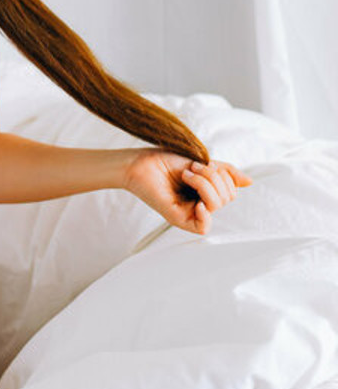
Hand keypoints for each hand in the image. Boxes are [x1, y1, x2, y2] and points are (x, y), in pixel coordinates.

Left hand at [122, 148, 251, 235]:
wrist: (140, 162)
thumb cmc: (165, 160)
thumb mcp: (202, 162)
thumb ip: (225, 172)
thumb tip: (249, 182)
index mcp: (206, 192)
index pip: (231, 190)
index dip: (222, 175)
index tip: (201, 163)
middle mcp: (200, 204)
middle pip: (227, 198)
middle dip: (213, 177)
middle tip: (191, 168)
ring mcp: (189, 212)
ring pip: (216, 206)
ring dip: (204, 184)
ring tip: (186, 175)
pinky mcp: (177, 218)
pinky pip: (202, 227)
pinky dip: (205, 214)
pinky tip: (198, 202)